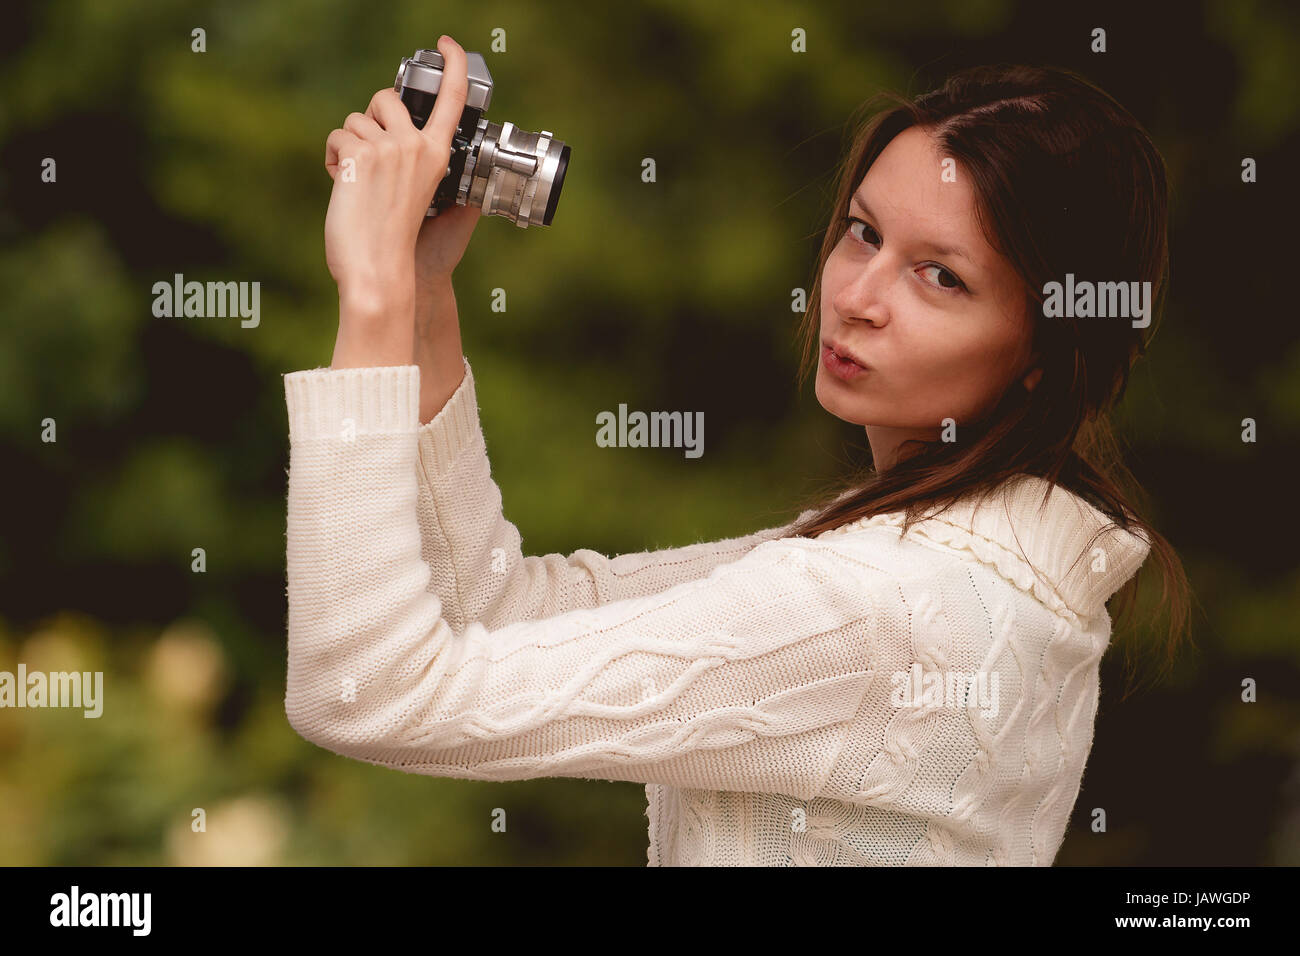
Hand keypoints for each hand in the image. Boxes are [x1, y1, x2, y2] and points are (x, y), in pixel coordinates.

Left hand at [323, 35, 470, 366]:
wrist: (379, 272)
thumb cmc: (400, 249)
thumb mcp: (428, 207)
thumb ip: (428, 178)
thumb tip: (430, 169)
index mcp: (438, 157)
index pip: (453, 100)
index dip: (453, 65)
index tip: (447, 44)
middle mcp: (416, 146)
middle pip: (385, 98)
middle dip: (369, 117)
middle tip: (367, 151)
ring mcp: (387, 148)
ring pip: (355, 120)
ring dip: (348, 147)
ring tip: (355, 181)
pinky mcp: (358, 154)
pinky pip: (337, 137)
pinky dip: (332, 159)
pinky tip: (340, 184)